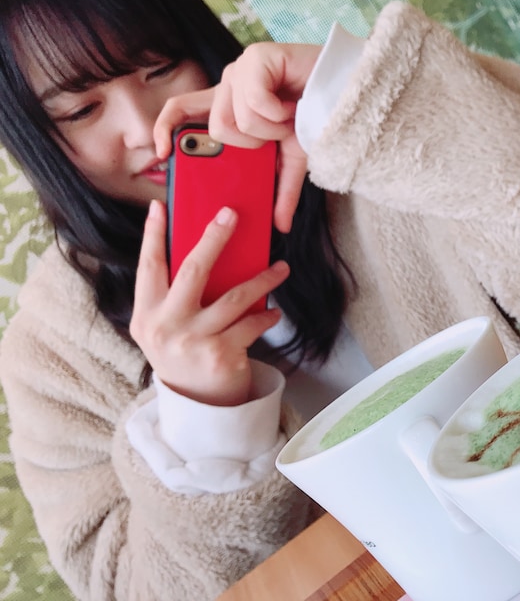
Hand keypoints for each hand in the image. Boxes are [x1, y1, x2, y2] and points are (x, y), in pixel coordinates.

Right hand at [130, 200, 288, 405]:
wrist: (197, 404)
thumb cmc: (183, 354)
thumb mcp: (166, 326)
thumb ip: (174, 297)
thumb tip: (203, 249)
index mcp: (147, 314)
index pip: (148, 267)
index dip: (152, 235)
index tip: (159, 206)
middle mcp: (166, 327)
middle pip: (192, 271)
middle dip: (213, 238)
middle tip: (231, 215)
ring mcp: (194, 342)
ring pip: (235, 297)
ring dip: (263, 278)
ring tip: (281, 269)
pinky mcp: (221, 356)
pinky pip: (251, 324)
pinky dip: (266, 316)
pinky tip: (272, 312)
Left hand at [154, 42, 321, 232]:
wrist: (344, 93)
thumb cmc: (314, 120)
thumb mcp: (292, 162)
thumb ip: (281, 192)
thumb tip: (281, 226)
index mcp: (229, 108)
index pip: (180, 111)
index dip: (164, 130)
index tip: (160, 154)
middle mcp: (228, 87)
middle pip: (214, 128)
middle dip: (250, 144)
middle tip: (273, 139)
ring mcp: (241, 70)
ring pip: (235, 119)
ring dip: (270, 129)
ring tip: (288, 119)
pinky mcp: (256, 58)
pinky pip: (254, 101)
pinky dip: (278, 113)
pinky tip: (292, 106)